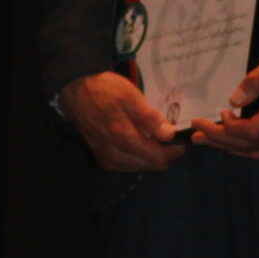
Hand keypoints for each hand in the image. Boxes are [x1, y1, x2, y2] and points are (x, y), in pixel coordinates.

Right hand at [58, 71, 185, 172]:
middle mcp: (114, 155)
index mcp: (123, 138)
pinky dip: (141, 157)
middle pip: (152, 166)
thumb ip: (150, 118)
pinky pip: (129, 165)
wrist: (77, 91)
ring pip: (141, 167)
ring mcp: (107, 160)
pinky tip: (143, 142)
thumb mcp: (131, 97)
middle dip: (167, 154)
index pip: (159, 159)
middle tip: (172, 137)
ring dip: (154, 156)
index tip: (182, 139)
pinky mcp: (103, 159)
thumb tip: (170, 135)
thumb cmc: (107, 90)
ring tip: (158, 137)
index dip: (175, 151)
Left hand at [191, 43, 258, 159]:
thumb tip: (234, 101)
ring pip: (255, 151)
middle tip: (197, 134)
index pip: (252, 132)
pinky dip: (243, 148)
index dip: (230, 128)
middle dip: (220, 141)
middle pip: (250, 145)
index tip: (218, 113)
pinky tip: (229, 142)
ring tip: (206, 140)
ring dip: (229, 148)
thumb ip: (254, 81)